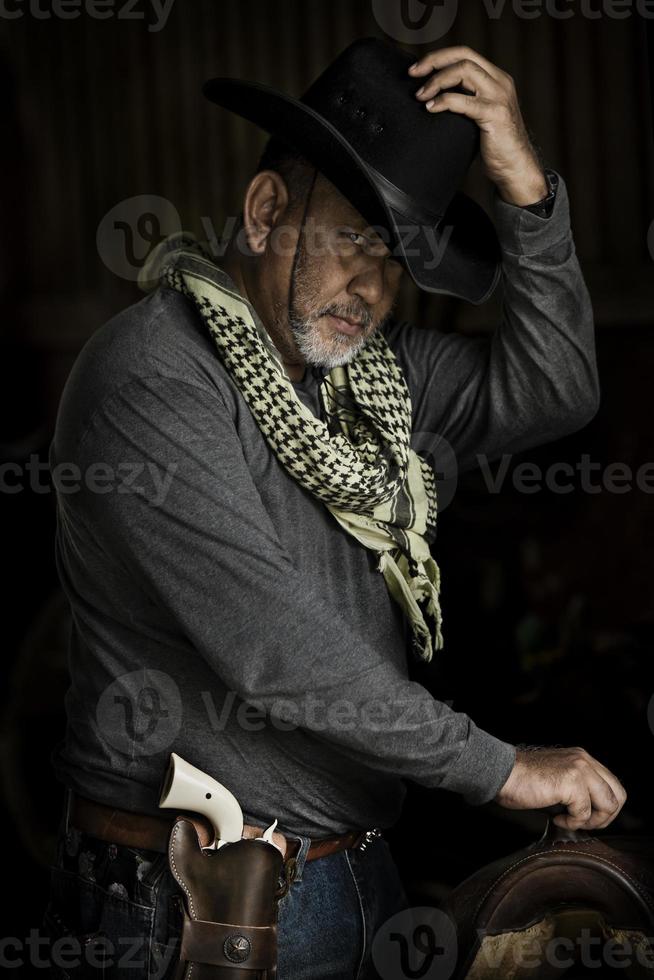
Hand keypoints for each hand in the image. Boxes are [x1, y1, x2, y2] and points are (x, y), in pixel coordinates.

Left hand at [408, 45, 547, 206]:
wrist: (514, 166)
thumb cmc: (494, 145)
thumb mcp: (480, 114)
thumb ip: (466, 98)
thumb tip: (434, 94)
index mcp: (496, 78)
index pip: (465, 53)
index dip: (439, 57)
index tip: (418, 69)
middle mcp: (500, 82)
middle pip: (463, 56)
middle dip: (434, 61)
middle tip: (412, 74)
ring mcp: (499, 96)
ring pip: (464, 71)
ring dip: (437, 81)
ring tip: (421, 96)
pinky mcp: (494, 114)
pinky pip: (464, 100)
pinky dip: (444, 101)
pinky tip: (431, 108)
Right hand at [494, 745, 626, 830]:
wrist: (500, 773)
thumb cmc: (522, 781)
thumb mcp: (557, 781)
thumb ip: (577, 790)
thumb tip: (592, 815)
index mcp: (582, 758)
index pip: (613, 786)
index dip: (605, 808)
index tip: (586, 817)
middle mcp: (584, 759)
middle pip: (618, 795)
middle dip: (605, 817)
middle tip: (583, 823)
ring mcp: (579, 768)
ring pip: (609, 804)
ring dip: (591, 820)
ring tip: (569, 819)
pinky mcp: (571, 781)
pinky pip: (585, 813)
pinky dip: (571, 822)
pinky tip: (555, 817)